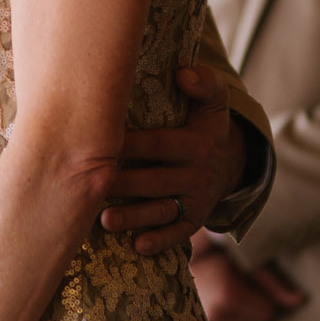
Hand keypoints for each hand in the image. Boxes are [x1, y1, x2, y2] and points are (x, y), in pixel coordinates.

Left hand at [100, 64, 247, 254]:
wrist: (229, 161)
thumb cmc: (204, 125)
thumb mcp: (214, 100)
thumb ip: (203, 83)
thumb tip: (183, 74)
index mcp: (196, 144)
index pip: (158, 144)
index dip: (129, 144)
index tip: (99, 143)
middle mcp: (196, 174)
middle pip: (154, 181)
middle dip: (123, 184)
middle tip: (90, 185)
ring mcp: (195, 200)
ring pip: (161, 211)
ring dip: (134, 217)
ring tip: (105, 220)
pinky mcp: (194, 220)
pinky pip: (177, 234)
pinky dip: (159, 241)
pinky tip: (137, 246)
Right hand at [190, 243, 304, 320]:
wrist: (182, 263)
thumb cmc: (217, 258)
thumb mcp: (247, 264)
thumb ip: (273, 284)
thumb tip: (299, 301)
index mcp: (228, 297)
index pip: (267, 313)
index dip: (263, 298)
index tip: (248, 283)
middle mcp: (215, 316)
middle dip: (254, 309)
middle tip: (237, 288)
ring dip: (244, 318)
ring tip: (228, 297)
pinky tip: (222, 308)